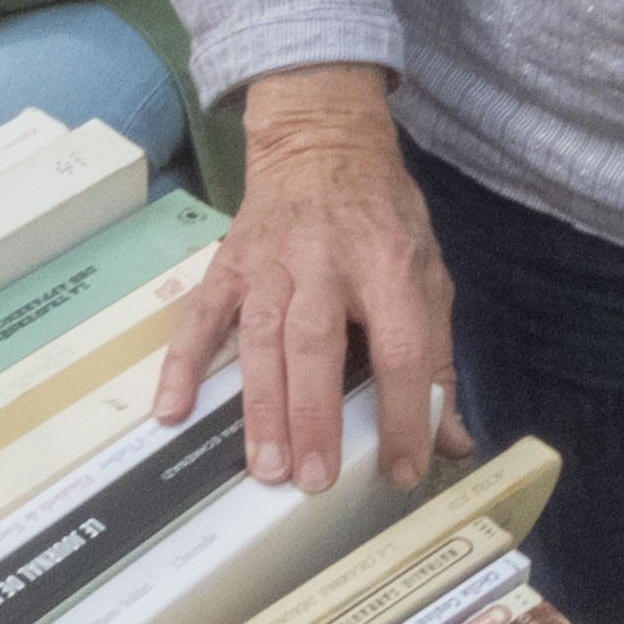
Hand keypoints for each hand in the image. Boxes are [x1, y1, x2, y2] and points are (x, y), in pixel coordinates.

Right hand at [150, 66, 471, 494]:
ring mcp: (270, 263)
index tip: (401, 471)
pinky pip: (200, 316)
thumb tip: (451, 441)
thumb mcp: (428, 274)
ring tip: (265, 467)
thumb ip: (437, 359)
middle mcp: (326, 263)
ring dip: (261, 404)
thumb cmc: (381, 219)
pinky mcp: (228, 264)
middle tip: (313, 479)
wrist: (321, 143)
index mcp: (388, 266)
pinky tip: (172, 410)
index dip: (404, 413)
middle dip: (315, 414)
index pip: (401, 348)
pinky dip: (182, 362)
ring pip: (261, 337)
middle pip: (318, 343)